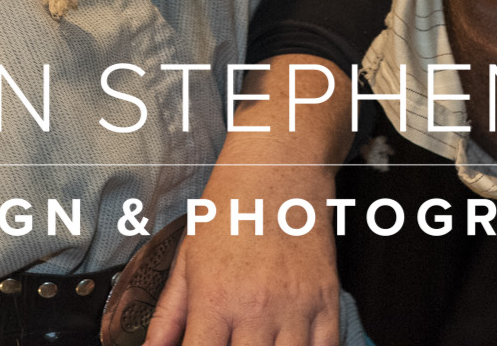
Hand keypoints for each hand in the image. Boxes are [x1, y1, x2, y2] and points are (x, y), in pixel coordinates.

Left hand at [140, 158, 341, 345]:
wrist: (279, 168)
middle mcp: (255, 308)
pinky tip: (291, 344)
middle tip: (229, 345)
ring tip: (257, 342)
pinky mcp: (326, 301)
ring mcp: (295, 307)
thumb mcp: (189, 258)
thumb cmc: (230, 208)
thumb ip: (169, 314)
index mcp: (214, 298)